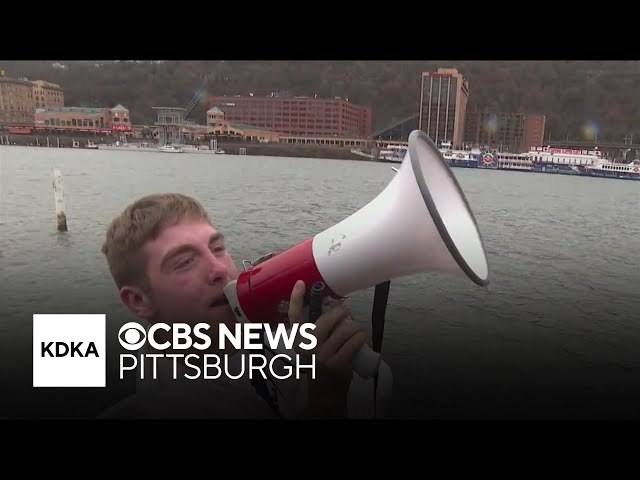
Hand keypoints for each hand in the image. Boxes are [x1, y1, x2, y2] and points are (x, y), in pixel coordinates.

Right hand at [287, 280, 366, 416]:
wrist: (325, 392)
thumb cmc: (319, 364)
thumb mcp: (310, 347)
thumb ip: (314, 330)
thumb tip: (332, 306)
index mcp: (298, 341)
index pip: (294, 316)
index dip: (296, 298)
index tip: (301, 283)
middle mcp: (307, 347)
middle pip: (329, 317)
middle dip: (342, 312)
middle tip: (346, 315)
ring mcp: (322, 355)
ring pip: (346, 328)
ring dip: (355, 327)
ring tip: (354, 331)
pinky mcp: (337, 362)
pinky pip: (355, 340)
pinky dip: (361, 336)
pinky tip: (359, 339)